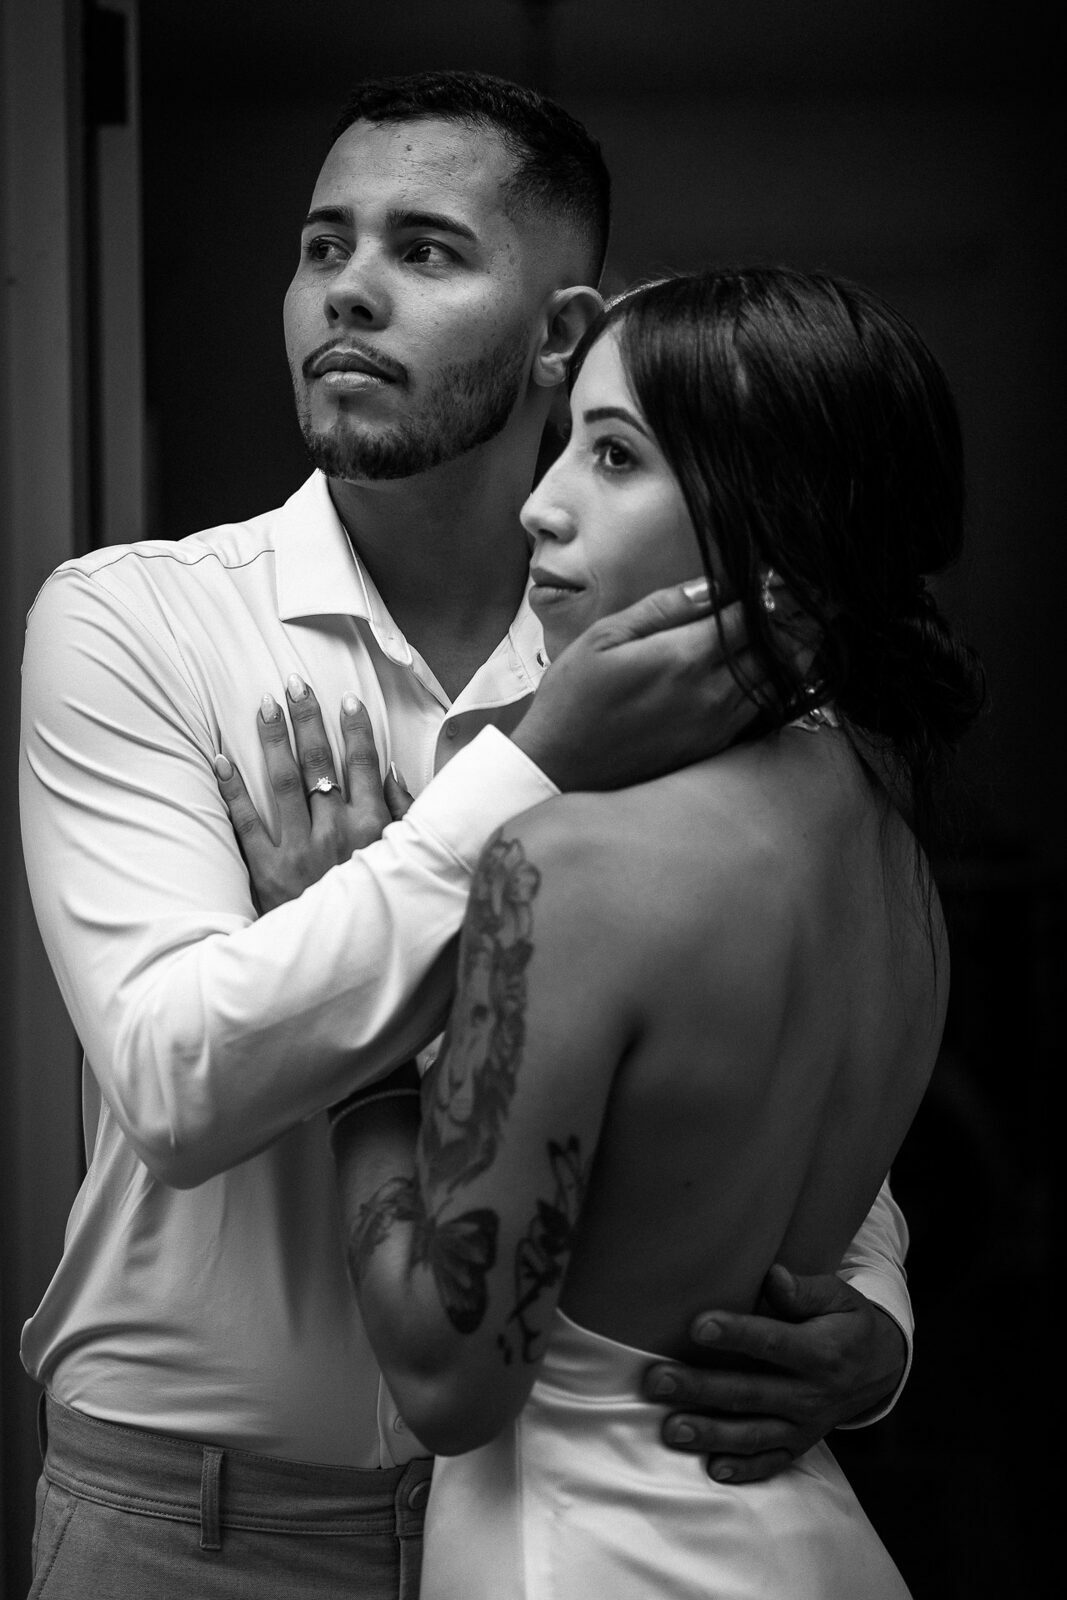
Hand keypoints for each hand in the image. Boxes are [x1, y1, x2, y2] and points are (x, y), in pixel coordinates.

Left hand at [214, 675, 412, 910]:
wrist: (340, 966)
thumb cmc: (375, 910)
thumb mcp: (404, 863)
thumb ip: (405, 818)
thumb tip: (392, 773)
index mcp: (373, 829)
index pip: (363, 766)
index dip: (354, 729)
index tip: (345, 699)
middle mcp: (336, 834)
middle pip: (320, 764)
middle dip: (308, 720)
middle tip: (295, 683)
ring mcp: (300, 852)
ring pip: (285, 783)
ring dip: (274, 740)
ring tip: (265, 706)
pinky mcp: (268, 873)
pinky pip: (246, 824)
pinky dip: (233, 790)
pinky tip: (220, 760)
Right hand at [511, 577, 803, 791]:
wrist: (560, 767)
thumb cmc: (573, 698)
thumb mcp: (604, 638)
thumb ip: (662, 609)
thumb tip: (713, 586)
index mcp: (682, 657)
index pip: (748, 617)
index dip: (771, 594)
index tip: (780, 576)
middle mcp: (709, 692)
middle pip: (774, 650)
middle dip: (794, 621)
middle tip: (810, 600)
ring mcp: (715, 724)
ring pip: (775, 682)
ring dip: (793, 654)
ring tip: (804, 629)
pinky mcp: (713, 746)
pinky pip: (760, 711)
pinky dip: (776, 686)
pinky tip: (776, 670)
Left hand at [644, 1265, 907, 1483]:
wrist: (877, 1370)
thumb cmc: (845, 1322)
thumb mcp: (838, 1297)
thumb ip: (804, 1290)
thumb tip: (773, 1277)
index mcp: (821, 1352)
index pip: (773, 1343)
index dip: (736, 1334)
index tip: (698, 1325)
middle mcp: (811, 1394)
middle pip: (750, 1392)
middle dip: (701, 1388)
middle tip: (657, 1380)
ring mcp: (804, 1426)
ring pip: (752, 1434)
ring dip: (710, 1433)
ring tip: (671, 1429)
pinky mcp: (798, 1446)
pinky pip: (769, 1463)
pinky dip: (743, 1470)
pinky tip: (712, 1469)